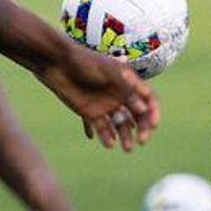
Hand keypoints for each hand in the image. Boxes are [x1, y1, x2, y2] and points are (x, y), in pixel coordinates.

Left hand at [38, 44, 159, 152]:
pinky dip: (107, 137)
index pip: (148, 98)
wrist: (57, 65)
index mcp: (128, 81)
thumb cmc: (85, 62)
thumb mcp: (109, 72)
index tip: (152, 125)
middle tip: (141, 141)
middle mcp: (120, 94)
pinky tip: (109, 143)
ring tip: (127, 148)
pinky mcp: (91, 114)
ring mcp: (106, 105)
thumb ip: (126, 89)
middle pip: (137, 115)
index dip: (153, 112)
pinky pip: (103, 128)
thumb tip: (142, 108)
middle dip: (142, 128)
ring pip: (121, 125)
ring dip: (126, 136)